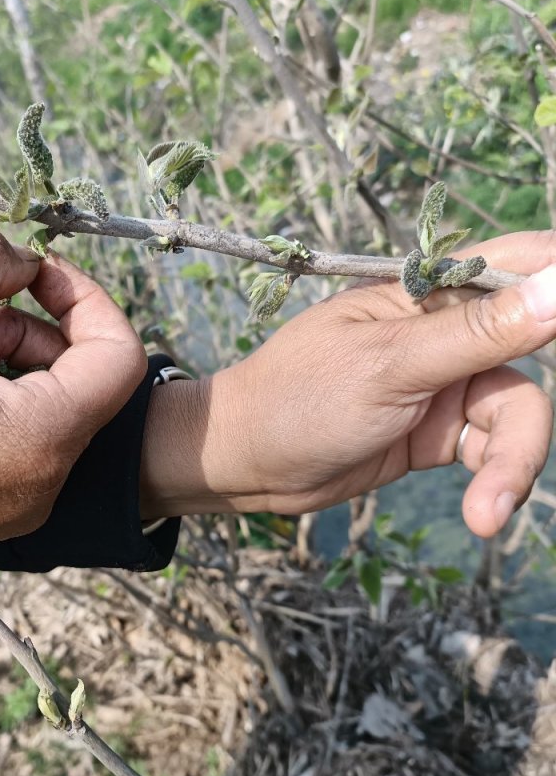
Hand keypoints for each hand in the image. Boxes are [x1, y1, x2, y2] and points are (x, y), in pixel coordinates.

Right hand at [0, 219, 144, 630]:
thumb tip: (14, 256)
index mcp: (39, 441)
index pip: (120, 357)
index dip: (86, 296)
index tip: (32, 270)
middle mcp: (38, 486)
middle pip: (76, 381)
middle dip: (27, 323)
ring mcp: (6, 506)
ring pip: (36, 407)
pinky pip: (3, 439)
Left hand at [141, 230, 555, 536]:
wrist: (248, 465)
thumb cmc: (300, 398)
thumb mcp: (391, 365)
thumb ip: (478, 332)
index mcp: (426, 289)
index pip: (518, 262)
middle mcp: (444, 329)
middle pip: (531, 347)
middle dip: (533, 413)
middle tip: (524, 451)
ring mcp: (444, 382)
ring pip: (515, 411)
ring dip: (514, 461)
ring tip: (488, 510)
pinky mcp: (439, 431)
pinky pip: (491, 448)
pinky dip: (495, 479)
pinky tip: (482, 514)